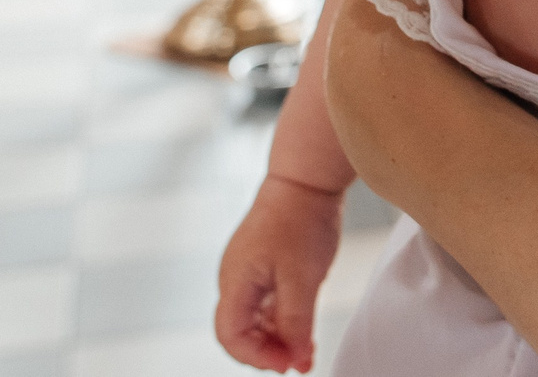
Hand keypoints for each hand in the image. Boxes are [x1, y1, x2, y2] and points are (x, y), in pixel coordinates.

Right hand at [214, 174, 344, 371]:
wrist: (307, 179)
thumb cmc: (300, 218)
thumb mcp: (303, 279)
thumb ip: (297, 323)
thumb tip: (297, 361)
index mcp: (235, 281)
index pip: (230, 336)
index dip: (257, 357)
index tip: (287, 363)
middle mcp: (235, 278)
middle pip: (240, 331)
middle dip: (268, 350)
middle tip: (299, 358)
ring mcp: (248, 271)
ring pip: (255, 319)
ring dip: (278, 337)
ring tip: (306, 344)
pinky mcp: (263, 265)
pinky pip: (266, 303)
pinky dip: (282, 319)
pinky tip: (303, 324)